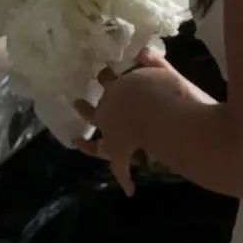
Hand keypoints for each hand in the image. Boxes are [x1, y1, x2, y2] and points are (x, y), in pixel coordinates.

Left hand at [73, 49, 180, 196]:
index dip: (107, 79)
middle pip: (94, 111)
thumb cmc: (165, 91)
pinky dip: (125, 180)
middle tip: (77, 101)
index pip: (108, 82)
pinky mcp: (122, 155)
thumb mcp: (162, 72)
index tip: (103, 73)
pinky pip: (121, 170)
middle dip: (86, 108)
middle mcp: (110, 113)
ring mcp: (113, 137)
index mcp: (118, 91)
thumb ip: (153, 62)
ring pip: (97, 144)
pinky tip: (129, 190)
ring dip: (89, 146)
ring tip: (80, 143)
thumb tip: (144, 52)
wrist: (163, 117)